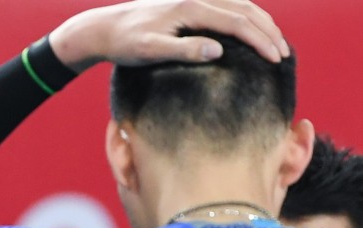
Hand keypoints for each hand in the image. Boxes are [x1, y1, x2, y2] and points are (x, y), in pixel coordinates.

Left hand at [49, 0, 288, 72]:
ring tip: (275, 43)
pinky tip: (251, 30)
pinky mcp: (190, 3)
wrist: (105, 28)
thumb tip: (218, 51)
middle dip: (268, 31)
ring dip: (261, 22)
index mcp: (190, 8)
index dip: (260, 41)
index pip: (237, 23)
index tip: (276, 60)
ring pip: (239, 4)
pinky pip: (227, 5)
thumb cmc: (125, 45)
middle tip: (284, 55)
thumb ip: (183, 51)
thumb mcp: (150, 52)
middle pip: (245, 9)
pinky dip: (246, 16)